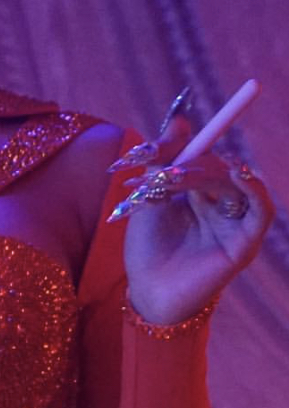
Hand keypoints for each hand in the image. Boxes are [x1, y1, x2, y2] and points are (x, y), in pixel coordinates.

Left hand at [116, 114, 273, 325]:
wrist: (147, 289)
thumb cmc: (146, 247)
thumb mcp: (149, 195)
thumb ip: (163, 159)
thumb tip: (180, 118)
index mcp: (200, 193)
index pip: (207, 156)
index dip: (196, 139)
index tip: (180, 120)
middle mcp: (222, 205)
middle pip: (219, 167)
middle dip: (193, 162)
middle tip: (167, 169)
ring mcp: (235, 223)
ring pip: (237, 183)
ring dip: (210, 174)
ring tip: (179, 178)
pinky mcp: (246, 242)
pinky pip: (261, 210)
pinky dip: (254, 188)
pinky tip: (238, 172)